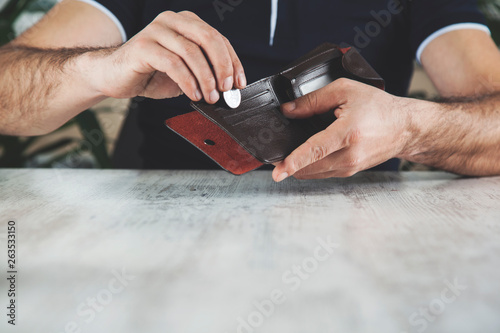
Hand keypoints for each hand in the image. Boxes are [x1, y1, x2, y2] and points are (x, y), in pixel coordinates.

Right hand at [90, 11, 245, 101]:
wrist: (114, 76)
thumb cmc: (151, 74)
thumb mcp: (186, 72)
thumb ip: (205, 72)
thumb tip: (229, 88)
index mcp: (186, 23)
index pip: (218, 39)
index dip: (233, 62)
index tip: (239, 84)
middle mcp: (172, 21)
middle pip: (209, 39)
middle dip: (223, 66)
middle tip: (226, 89)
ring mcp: (156, 31)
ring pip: (192, 52)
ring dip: (206, 79)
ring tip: (210, 97)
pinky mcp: (143, 47)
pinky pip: (173, 64)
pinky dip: (187, 82)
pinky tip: (193, 95)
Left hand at [272, 78, 410, 180]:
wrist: (405, 128)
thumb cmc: (379, 107)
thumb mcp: (345, 91)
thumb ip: (313, 100)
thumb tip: (288, 110)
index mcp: (348, 133)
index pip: (316, 150)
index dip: (294, 161)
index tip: (279, 172)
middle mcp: (350, 155)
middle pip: (309, 167)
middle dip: (288, 163)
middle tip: (275, 154)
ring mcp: (350, 167)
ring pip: (313, 173)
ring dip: (298, 166)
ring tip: (291, 152)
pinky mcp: (349, 173)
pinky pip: (322, 173)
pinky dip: (310, 166)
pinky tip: (308, 154)